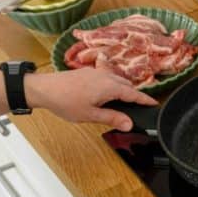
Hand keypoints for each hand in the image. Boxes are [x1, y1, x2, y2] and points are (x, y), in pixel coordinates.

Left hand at [24, 68, 156, 130]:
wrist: (43, 88)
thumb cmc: (65, 102)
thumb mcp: (90, 115)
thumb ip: (112, 118)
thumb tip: (129, 124)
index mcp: (109, 87)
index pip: (133, 94)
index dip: (145, 100)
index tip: (154, 104)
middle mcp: (105, 76)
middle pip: (127, 85)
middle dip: (135, 94)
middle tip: (140, 106)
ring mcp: (96, 72)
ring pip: (117, 79)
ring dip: (124, 89)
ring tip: (126, 101)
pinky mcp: (88, 72)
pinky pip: (107, 77)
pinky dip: (114, 84)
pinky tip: (108, 93)